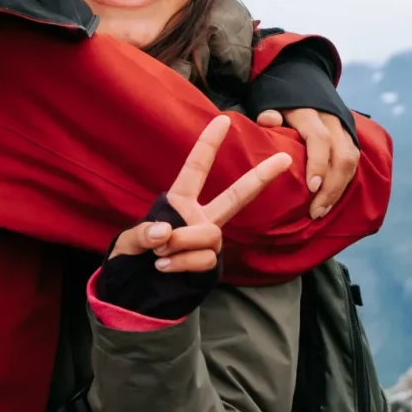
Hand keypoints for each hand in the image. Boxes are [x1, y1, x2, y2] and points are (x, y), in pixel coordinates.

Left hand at [110, 115, 291, 272]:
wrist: (139, 292)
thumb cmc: (132, 259)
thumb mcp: (128, 244)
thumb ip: (142, 235)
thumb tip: (163, 232)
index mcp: (178, 202)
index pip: (195, 169)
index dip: (208, 144)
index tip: (222, 119)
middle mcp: (199, 218)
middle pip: (235, 196)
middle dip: (259, 178)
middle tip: (284, 159)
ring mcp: (208, 241)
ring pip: (210, 235)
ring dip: (182, 243)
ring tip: (160, 255)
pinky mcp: (210, 263)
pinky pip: (204, 259)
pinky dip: (182, 264)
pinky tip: (165, 269)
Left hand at [256, 108, 358, 218]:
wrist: (303, 82)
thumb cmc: (280, 102)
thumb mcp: (269, 104)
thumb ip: (268, 115)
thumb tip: (270, 121)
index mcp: (310, 113)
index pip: (320, 139)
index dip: (318, 164)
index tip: (311, 187)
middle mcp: (332, 120)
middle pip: (342, 155)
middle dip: (332, 187)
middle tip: (315, 212)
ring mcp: (344, 128)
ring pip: (352, 161)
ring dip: (339, 189)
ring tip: (320, 211)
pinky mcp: (350, 136)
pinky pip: (353, 162)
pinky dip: (343, 183)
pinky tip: (330, 201)